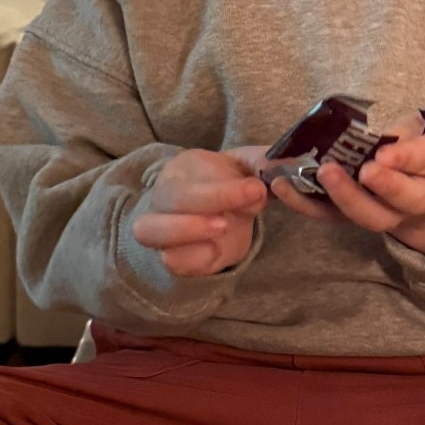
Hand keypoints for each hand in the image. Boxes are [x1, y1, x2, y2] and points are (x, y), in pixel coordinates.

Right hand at [131, 148, 267, 276]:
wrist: (222, 211)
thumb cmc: (230, 184)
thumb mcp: (248, 167)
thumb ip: (262, 163)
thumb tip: (274, 165)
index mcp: (182, 168)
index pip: (195, 174)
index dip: (223, 189)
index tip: (257, 190)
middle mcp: (164, 195)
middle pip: (169, 199)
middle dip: (205, 204)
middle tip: (233, 215)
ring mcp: (161, 227)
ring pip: (149, 230)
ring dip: (186, 232)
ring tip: (222, 229)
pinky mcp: (172, 256)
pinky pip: (171, 261)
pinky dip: (193, 261)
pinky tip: (216, 251)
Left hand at [263, 123, 424, 262]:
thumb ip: (409, 133)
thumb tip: (376, 134)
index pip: (420, 167)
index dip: (403, 161)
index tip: (382, 154)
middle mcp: (406, 208)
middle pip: (381, 210)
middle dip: (354, 192)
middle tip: (330, 170)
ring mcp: (378, 215)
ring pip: (354, 217)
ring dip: (321, 198)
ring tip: (293, 179)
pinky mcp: (352, 216)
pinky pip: (329, 215)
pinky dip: (303, 202)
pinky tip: (281, 185)